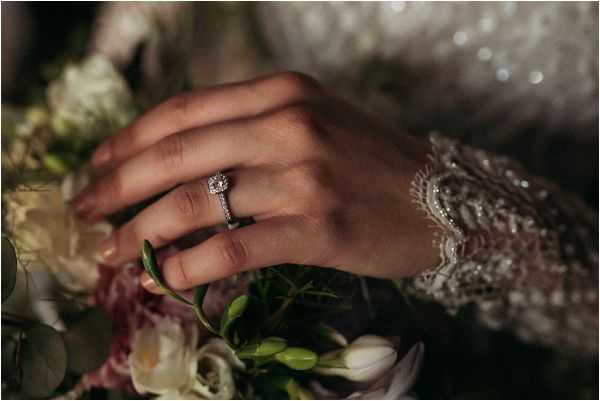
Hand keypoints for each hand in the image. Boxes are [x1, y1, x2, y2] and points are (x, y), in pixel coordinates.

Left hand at [72, 72, 437, 292]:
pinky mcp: (316, 227)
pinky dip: (188, 264)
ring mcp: (302, 176)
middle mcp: (288, 124)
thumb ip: (250, 127)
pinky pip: (233, 247)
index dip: (129, 140)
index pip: (182, 111)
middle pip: (175, 153)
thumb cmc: (373, 163)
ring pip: (194, 202)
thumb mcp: (313, 121)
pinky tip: (162, 276)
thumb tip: (177, 157)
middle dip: (116, 185)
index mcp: (282, 92)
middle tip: (83, 211)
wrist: (444, 199)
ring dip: (141, 230)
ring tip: (112, 251)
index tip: (98, 166)